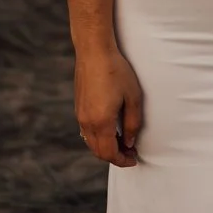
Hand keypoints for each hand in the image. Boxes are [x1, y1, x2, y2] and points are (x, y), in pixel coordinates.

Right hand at [74, 47, 143, 166]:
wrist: (94, 51)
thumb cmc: (116, 71)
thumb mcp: (133, 97)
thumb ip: (132, 124)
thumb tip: (129, 142)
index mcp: (101, 122)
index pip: (110, 153)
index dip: (122, 160)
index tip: (134, 159)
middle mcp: (87, 122)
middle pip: (99, 151)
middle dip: (115, 157)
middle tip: (131, 152)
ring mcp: (80, 115)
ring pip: (91, 143)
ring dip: (106, 147)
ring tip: (123, 141)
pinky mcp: (78, 107)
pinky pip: (86, 132)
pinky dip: (98, 138)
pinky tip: (111, 130)